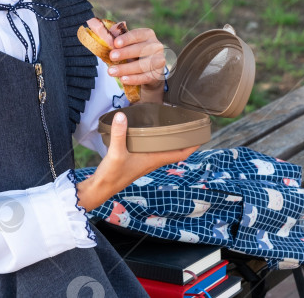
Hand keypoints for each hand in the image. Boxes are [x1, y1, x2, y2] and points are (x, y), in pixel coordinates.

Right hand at [74, 112, 198, 210]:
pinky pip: (153, 149)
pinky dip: (157, 141)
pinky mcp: (136, 160)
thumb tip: (121, 115)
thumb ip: (119, 133)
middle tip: (190, 124)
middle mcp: (152, 160)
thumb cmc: (112, 174)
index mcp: (154, 160)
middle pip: (175, 150)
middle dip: (184, 139)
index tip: (202, 134)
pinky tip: (151, 132)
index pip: (180, 154)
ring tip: (174, 125)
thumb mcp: (116, 153)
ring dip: (171, 140)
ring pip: (164, 149)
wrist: (100, 188)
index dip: (193, 145)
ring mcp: (145, 161)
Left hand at [87, 18, 166, 103]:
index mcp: (147, 34)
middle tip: (112, 57)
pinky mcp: (157, 74)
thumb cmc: (132, 53)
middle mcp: (156, 46)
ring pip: (143, 65)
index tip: (115, 43)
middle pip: (141, 49)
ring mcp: (159, 60)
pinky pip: (145, 77)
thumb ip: (111, 35)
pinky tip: (123, 79)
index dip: (127, 38)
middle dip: (125, 53)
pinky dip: (134, 79)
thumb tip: (92, 22)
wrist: (148, 71)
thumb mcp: (124, 44)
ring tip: (111, 72)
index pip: (138, 34)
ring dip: (126, 68)